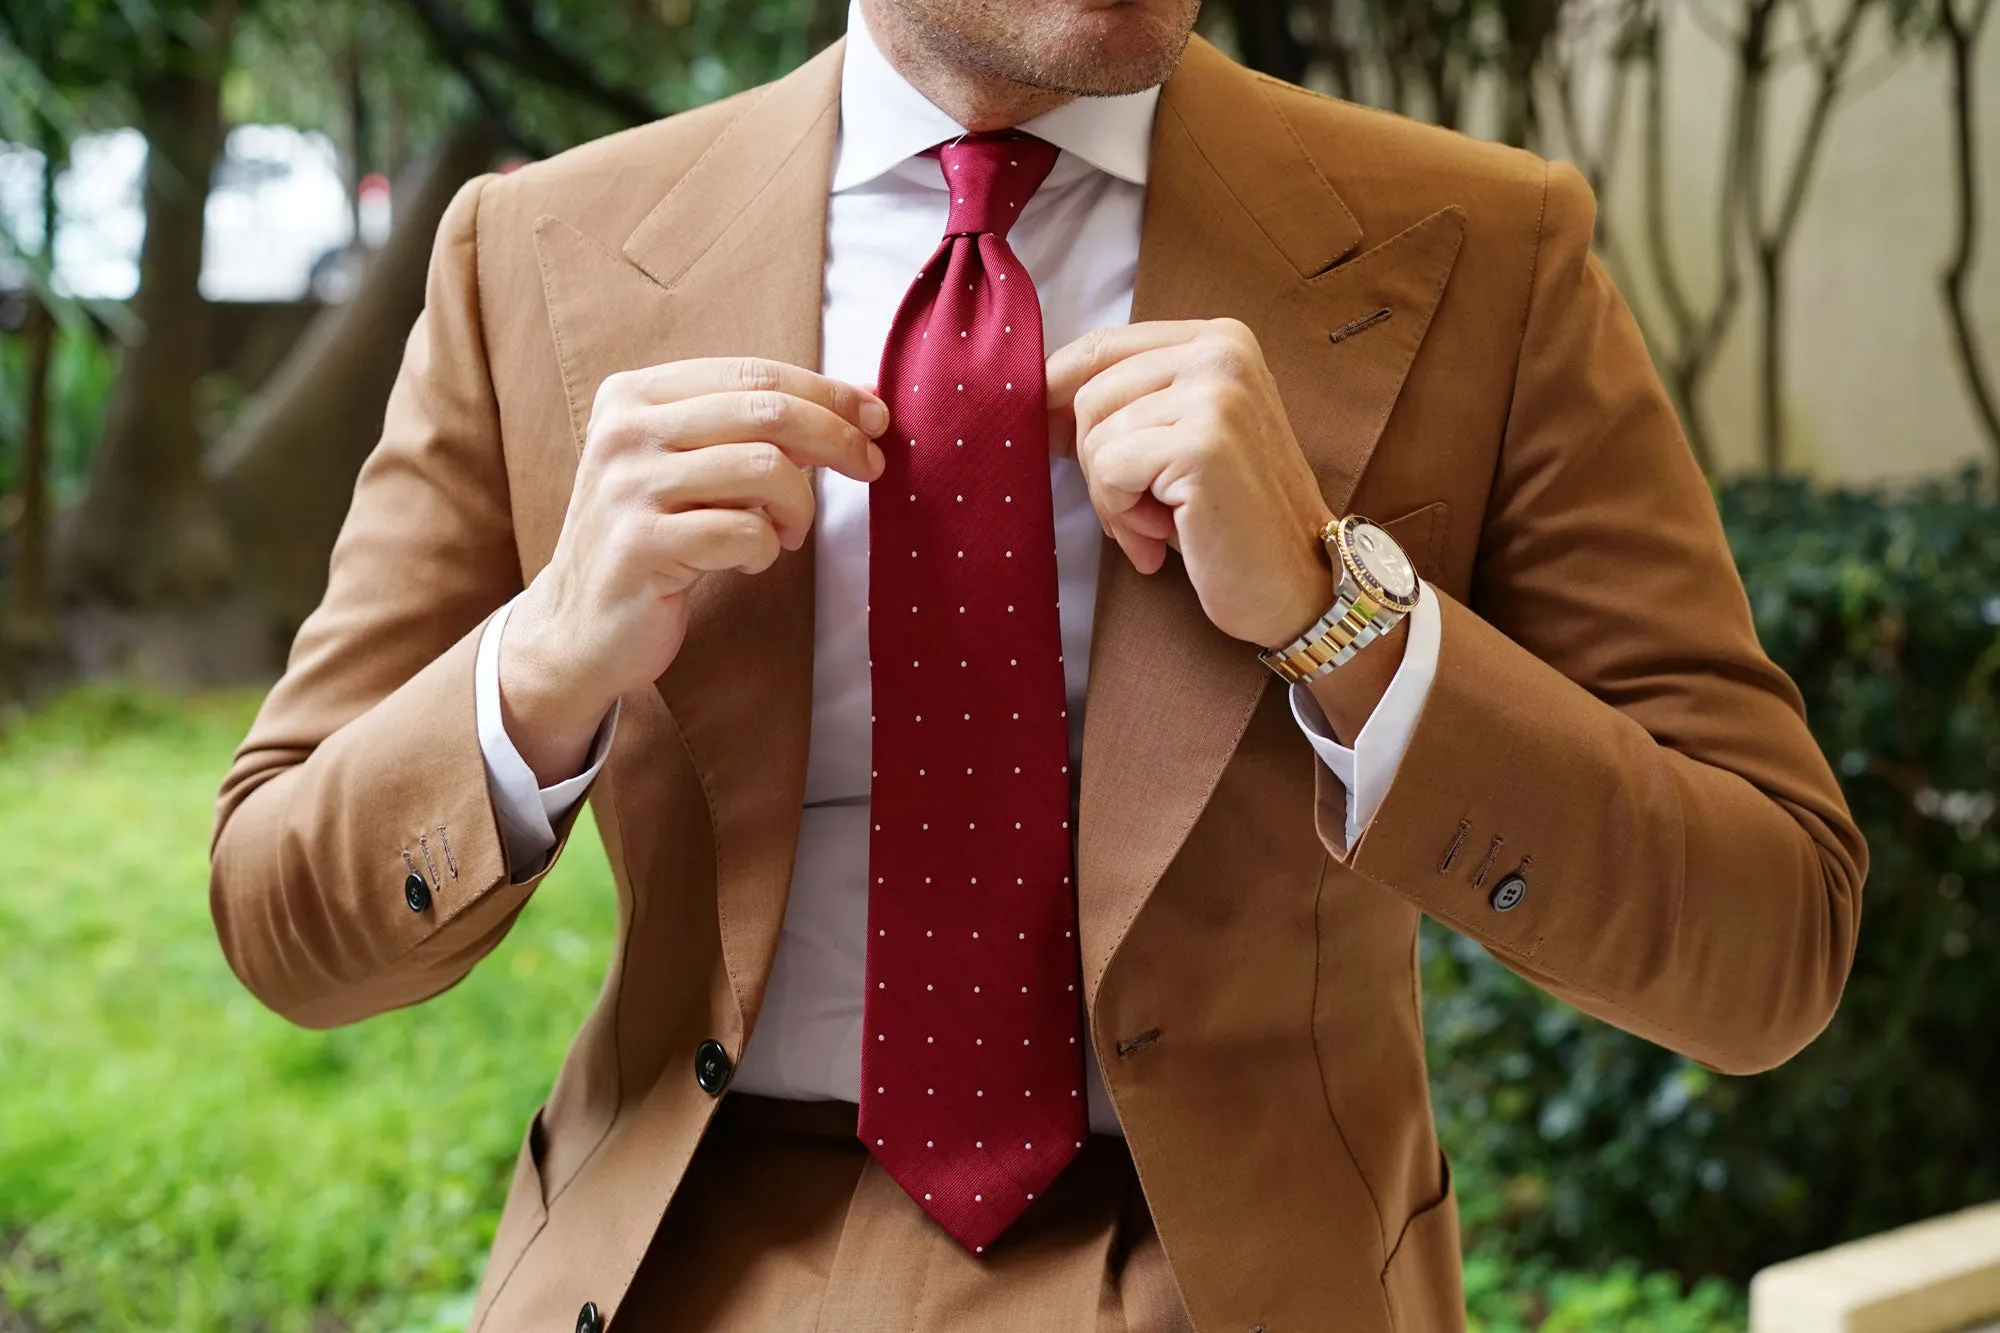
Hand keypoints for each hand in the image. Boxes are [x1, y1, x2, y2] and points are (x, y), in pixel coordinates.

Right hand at [501, 358, 887, 784]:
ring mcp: (628, 487)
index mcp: (635, 395)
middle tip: (870, 468)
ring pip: (766, 469)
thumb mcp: (688, 466)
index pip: (755, 373)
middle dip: (837, 439)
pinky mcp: (641, 546)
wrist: (580, 625)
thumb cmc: (654, 536)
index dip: (828, 393)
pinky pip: (746, 533)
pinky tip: (746, 561)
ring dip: (800, 507)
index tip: (876, 418)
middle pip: (769, 412)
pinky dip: (765, 550)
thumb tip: (855, 398)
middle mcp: (625, 431)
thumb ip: (749, 427)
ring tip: (787, 533)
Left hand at [1046, 319, 1407, 743]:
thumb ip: (1127, 400)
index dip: (1059, 396)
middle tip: (1139, 511)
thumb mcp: (1177, 437)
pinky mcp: (1204, 444)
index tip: (1052, 443)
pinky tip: (1164, 539)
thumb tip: (1034, 392)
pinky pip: (1109, 471)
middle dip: (1096, 463)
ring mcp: (1218, 394)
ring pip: (1095, 434)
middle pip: (1090, 393)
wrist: (1297, 586)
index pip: (1101, 346)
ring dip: (1112, 496)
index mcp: (1219, 338)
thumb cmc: (1228, 518)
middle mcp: (1223, 351)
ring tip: (1159, 525)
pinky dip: (1122, 517)